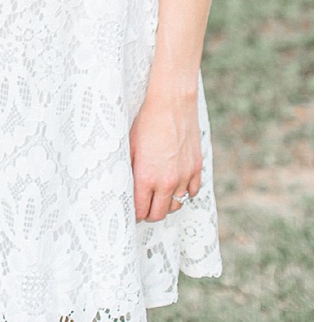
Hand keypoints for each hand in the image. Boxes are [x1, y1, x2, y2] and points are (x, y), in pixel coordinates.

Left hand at [129, 86, 203, 221]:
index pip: (140, 209)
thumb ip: (128, 170)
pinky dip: (183, 194)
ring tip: (157, 199)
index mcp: (146, 177)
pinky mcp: (196, 169)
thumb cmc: (145, 123)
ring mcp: (184, 176)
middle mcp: (167, 181)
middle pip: (159, 213)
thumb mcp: (128, 147)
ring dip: (167, 205)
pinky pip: (192, 192)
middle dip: (149, 214)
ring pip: (177, 205)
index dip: (134, 214)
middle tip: (143, 210)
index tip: (130, 213)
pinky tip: (174, 188)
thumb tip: (125, 187)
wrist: (171, 106)